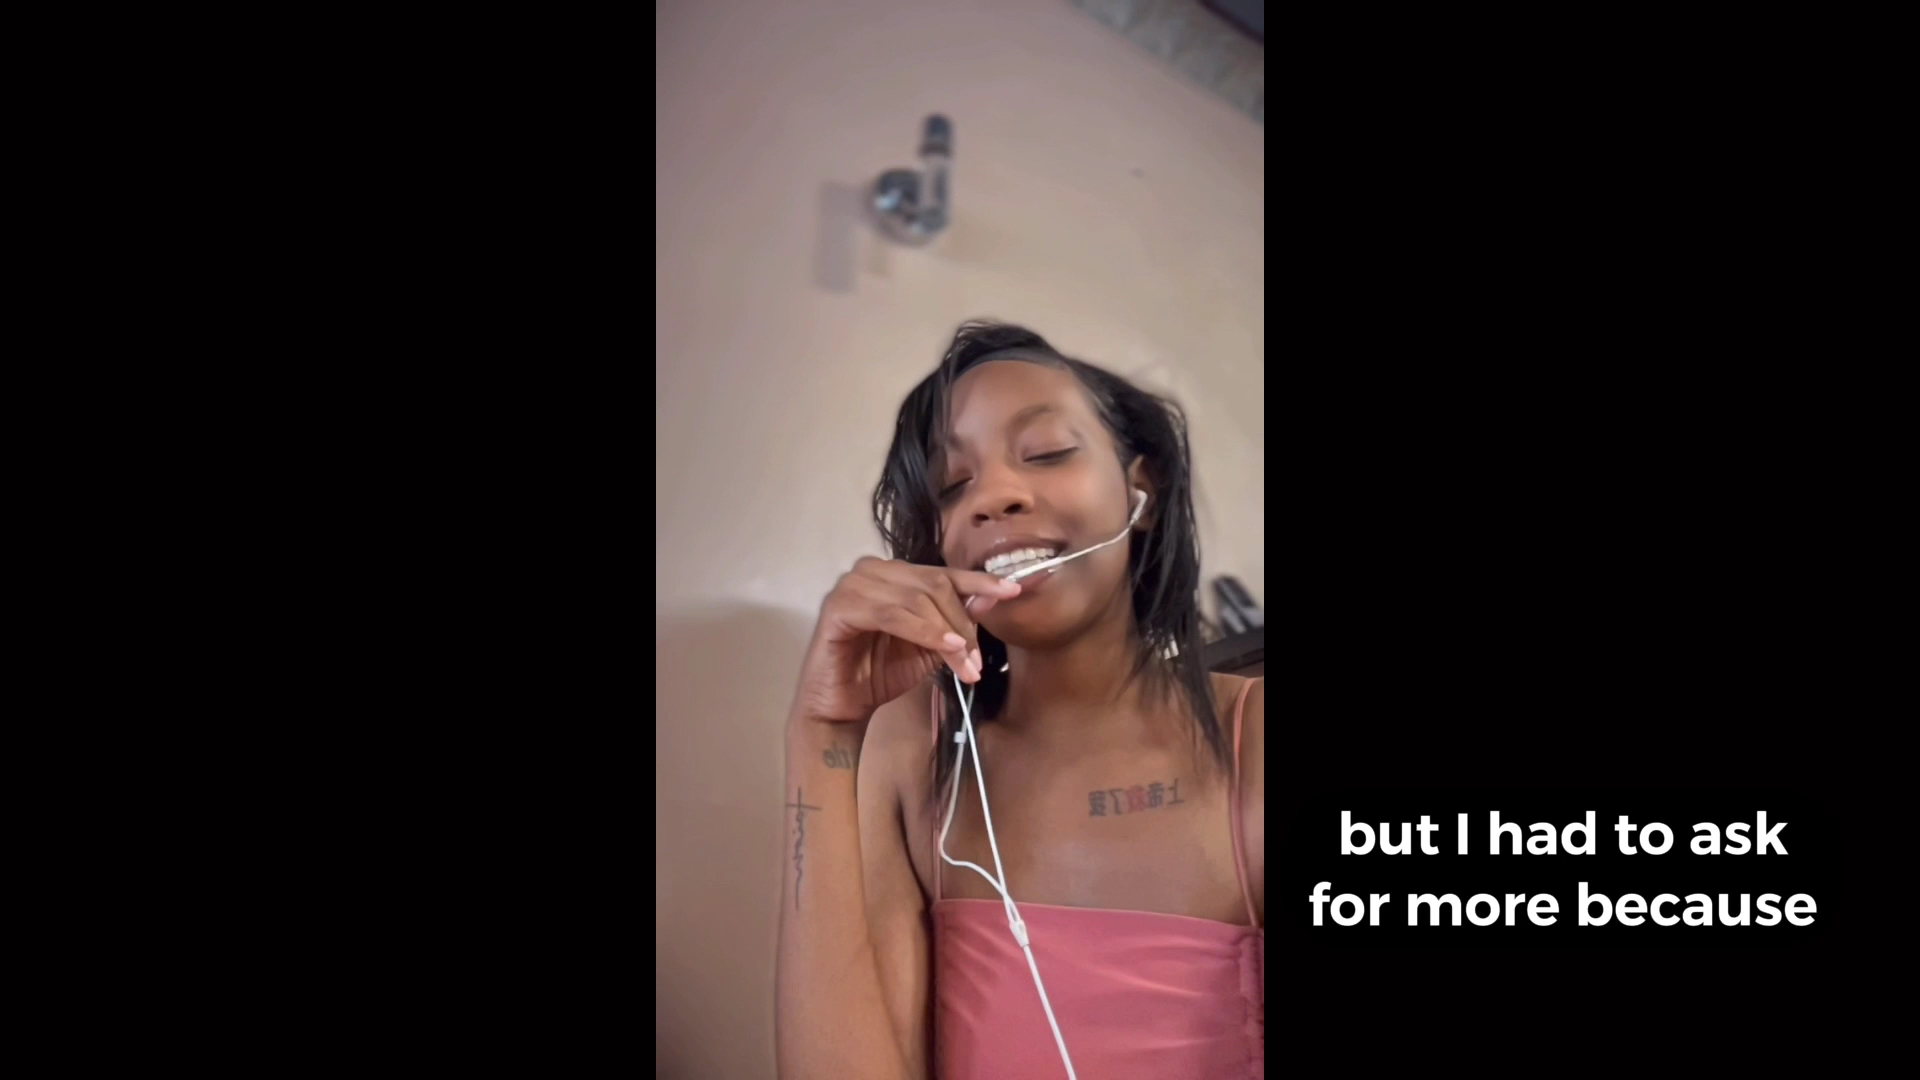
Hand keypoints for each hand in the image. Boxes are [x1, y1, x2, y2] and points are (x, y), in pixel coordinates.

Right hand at [794, 557, 1021, 722]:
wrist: (842, 704)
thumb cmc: (882, 672)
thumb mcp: (931, 647)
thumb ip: (957, 621)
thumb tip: (992, 598)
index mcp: (895, 573)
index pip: (945, 573)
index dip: (981, 581)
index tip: (1015, 590)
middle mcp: (873, 570)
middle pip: (935, 584)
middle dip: (963, 623)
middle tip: (978, 660)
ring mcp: (853, 584)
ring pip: (917, 598)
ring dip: (947, 632)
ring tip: (965, 663)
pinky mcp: (839, 606)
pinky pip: (891, 613)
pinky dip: (923, 630)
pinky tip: (945, 647)